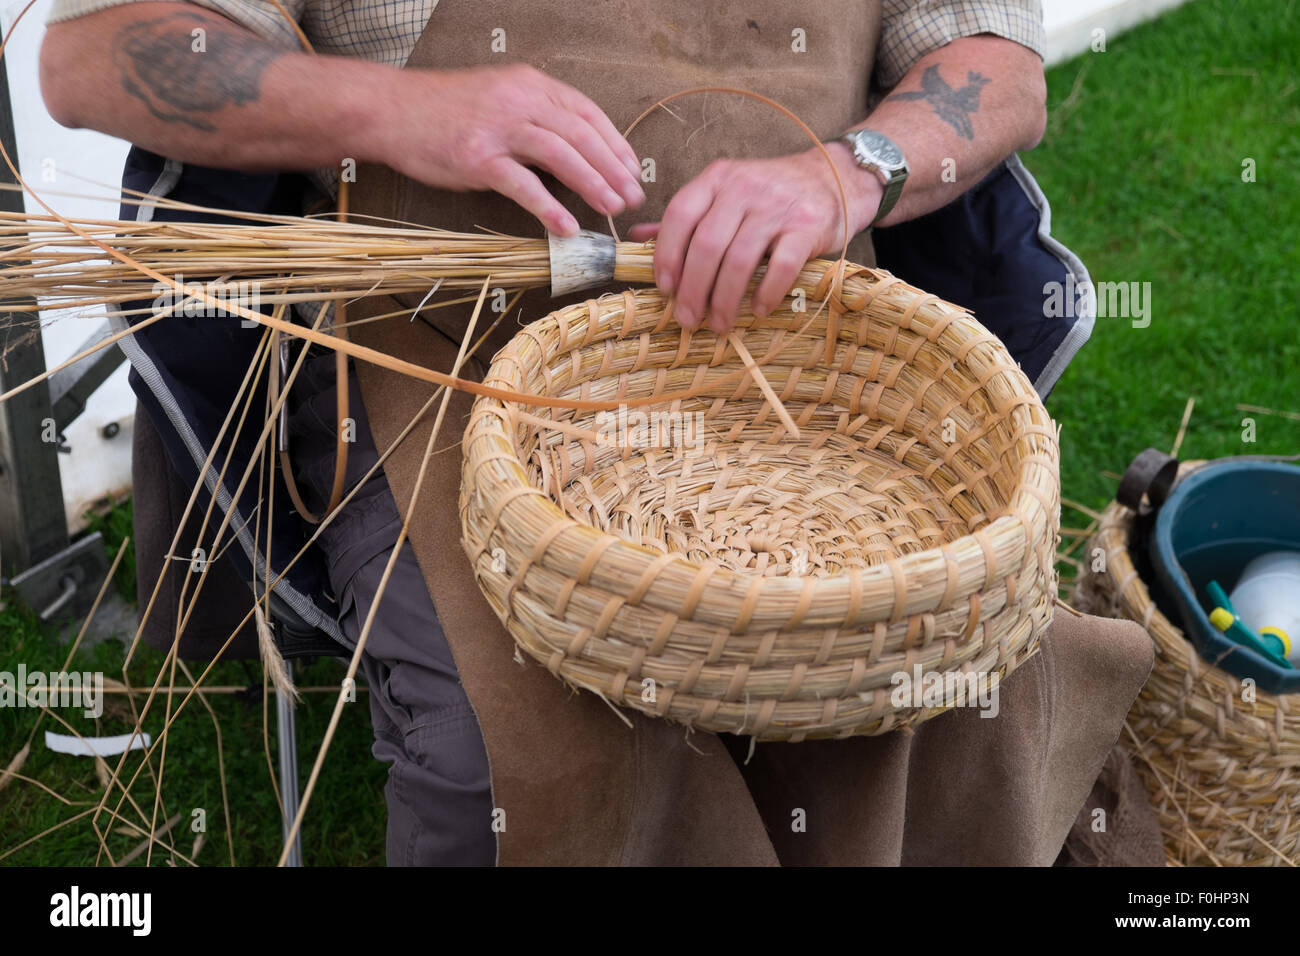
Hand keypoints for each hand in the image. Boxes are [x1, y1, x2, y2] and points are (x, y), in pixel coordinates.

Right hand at [382, 64, 643, 235]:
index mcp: (530, 85)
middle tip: (633, 196)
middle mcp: (519, 100)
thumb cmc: (446, 111)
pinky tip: (567, 226)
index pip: (586, 112)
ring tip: (611, 208)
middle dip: (613, 167)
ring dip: (592, 183)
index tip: (633, 170)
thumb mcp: (499, 101)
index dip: (615, 143)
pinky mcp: (477, 157)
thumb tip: (575, 156)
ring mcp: (498, 128)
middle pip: (581, 133)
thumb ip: (537, 121)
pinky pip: (522, 184)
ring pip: (560, 154)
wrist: (391, 109)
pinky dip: (548, 207)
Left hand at [628, 143, 880, 333]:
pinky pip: (779, 266)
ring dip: (725, 300)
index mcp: (718, 178)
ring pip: (739, 261)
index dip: (666, 256)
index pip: (680, 215)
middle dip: (692, 290)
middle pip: (706, 245)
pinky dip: (765, 294)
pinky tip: (758, 310)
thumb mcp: (727, 193)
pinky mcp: (807, 226)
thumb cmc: (773, 194)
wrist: (836, 177)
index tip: (664, 289)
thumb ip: (688, 217)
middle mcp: (744, 188)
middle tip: (688, 319)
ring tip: (719, 324)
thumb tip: (637, 238)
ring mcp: (777, 206)